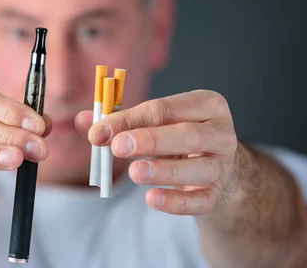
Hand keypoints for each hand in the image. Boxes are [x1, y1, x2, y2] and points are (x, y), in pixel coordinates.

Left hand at [77, 90, 237, 214]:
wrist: (214, 166)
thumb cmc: (176, 136)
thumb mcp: (152, 123)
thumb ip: (118, 121)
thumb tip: (83, 121)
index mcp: (205, 104)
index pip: (163, 109)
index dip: (128, 120)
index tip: (98, 133)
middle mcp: (221, 132)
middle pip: (188, 135)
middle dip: (150, 140)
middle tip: (118, 147)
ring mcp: (224, 165)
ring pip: (198, 168)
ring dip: (163, 170)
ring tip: (134, 173)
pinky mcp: (219, 193)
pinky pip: (200, 201)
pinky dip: (176, 202)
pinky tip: (151, 199)